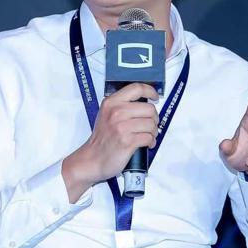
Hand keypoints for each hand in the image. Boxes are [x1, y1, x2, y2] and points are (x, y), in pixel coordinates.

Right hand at [62, 83, 158, 201]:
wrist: (92, 159)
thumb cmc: (102, 138)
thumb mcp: (107, 114)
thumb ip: (123, 105)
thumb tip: (145, 103)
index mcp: (111, 102)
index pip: (137, 88)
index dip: (150, 91)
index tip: (155, 97)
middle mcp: (116, 112)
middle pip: (149, 108)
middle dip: (154, 118)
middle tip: (150, 124)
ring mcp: (122, 127)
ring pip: (151, 124)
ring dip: (153, 131)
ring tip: (147, 135)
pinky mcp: (127, 141)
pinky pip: (149, 137)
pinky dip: (151, 141)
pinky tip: (146, 143)